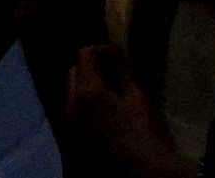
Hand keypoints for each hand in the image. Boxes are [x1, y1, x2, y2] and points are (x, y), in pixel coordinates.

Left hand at [66, 44, 197, 177]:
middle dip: (92, 63)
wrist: (140, 167)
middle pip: (75, 70)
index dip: (103, 49)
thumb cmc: (142, 129)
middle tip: (115, 66)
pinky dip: (88, 98)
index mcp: (87, 91)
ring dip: (89, 80)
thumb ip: (124, 73)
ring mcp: (72, 120)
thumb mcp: (136, 96)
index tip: (121, 53)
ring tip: (112, 84)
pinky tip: (107, 104)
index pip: (85, 55)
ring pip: (74, 89)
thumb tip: (121, 57)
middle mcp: (73, 104)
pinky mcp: (77, 133)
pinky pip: (77, 106)